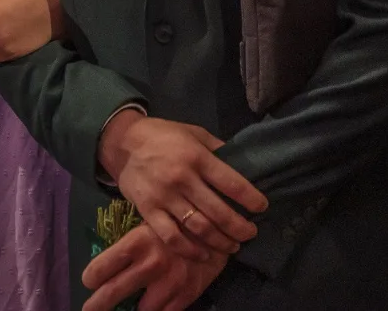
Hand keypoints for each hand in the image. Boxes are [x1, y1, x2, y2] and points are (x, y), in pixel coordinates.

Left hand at [81, 224, 227, 310]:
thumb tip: (111, 263)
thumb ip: (132, 244)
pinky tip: (151, 307)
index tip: (88, 282)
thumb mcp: (151, 222)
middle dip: (97, 305)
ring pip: (140, 310)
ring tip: (126, 307)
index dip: (91, 277)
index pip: (102, 267)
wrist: (220, 227)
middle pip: (112, 293)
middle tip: (88, 309)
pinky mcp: (186, 295)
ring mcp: (169, 283)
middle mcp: (150, 265)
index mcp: (137, 242)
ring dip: (132, 310)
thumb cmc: (179, 221)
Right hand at [98, 114, 264, 260]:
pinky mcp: (148, 210)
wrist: (124, 142)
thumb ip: (217, 149)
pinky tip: (203, 254)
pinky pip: (171, 236)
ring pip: (199, 227)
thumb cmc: (165, 136)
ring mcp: (164, 196)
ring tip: (233, 246)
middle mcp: (182, 178)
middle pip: (218, 212)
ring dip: (220, 241)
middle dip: (240, 227)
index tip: (262, 208)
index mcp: (197, 157)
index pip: (232, 183)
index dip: (251, 199)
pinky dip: (190, 250)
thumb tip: (244, 165)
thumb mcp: (195, 133)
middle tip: (251, 233)